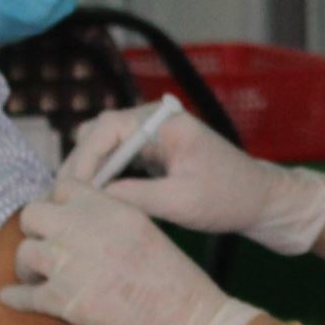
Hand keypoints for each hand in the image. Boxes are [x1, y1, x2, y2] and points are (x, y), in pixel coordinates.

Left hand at [0, 180, 264, 324]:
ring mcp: (75, 266)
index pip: (66, 187)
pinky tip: (12, 299)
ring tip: (34, 278)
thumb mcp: (148, 237)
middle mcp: (90, 230)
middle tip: (44, 248)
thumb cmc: (182, 289)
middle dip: (36, 231)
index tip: (59, 222)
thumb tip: (81, 229)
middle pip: (34, 213)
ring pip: (25, 252)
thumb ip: (112, 225)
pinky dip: (15, 298)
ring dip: (27, 267)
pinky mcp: (67, 303)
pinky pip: (23, 295)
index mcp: (115, 210)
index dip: (57, 205)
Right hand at [62, 103, 324, 252]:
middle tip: (63, 201)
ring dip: (89, 172)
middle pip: (98, 134)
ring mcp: (151, 134)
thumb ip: (135, 196)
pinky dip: (103, 177)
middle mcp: (153, 120)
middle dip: (79, 166)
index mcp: (163, 121)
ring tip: (75, 204)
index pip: (106, 129)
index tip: (70, 190)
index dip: (83, 159)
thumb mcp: (181, 201)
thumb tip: (92, 199)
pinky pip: (115, 159)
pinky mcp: (152, 152)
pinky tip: (94, 203)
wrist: (260, 200)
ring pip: (103, 146)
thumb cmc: (228, 197)